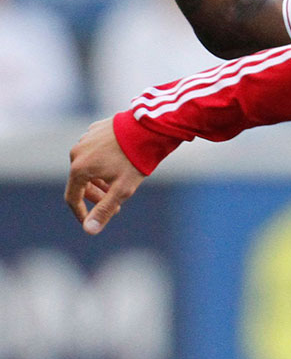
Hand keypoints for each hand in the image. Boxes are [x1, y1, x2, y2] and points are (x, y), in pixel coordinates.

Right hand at [65, 118, 146, 234]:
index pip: (72, 197)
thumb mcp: (122, 189)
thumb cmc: (136, 160)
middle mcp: (77, 152)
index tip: (90, 221)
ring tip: (118, 186)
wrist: (150, 128)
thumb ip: (104, 210)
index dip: (81, 213)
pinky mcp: (95, 130)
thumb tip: (88, 230)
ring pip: (88, 165)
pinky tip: (119, 165)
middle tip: (115, 205)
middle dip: (96, 196)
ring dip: (100, 179)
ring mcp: (85, 139)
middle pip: (81, 181)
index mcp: (78, 168)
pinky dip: (102, 162)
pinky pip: (95, 151)